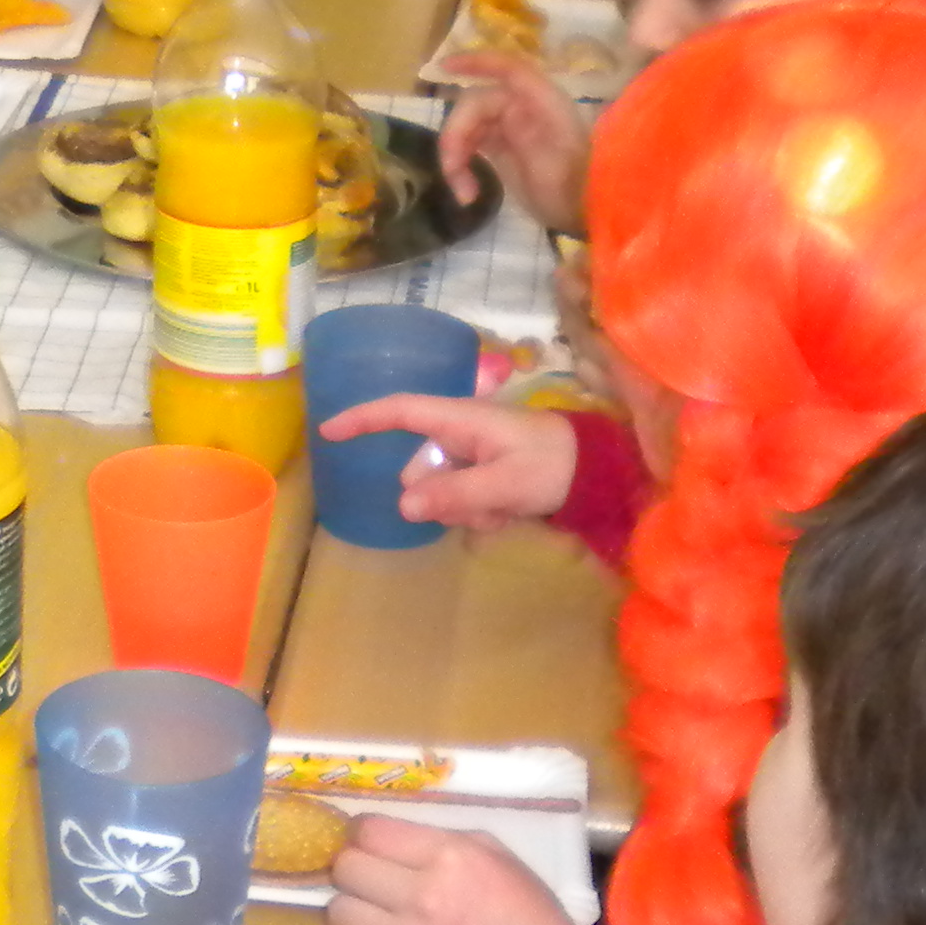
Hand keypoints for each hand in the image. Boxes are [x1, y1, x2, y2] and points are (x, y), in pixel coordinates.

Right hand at [315, 394, 577, 533]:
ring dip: (462, 508)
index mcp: (459, 419)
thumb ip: (454, 493)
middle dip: (440, 497)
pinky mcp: (484, 471)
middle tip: (481, 511)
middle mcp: (458, 432)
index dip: (362, 419)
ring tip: (502, 511)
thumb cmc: (552, 465)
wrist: (597, 471)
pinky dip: (477, 511)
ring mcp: (471, 453)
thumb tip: (403, 504)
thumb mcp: (505, 483)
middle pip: (420, 468)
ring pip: (440, 489)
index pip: (399, 411)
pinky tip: (506, 513)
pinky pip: (461, 498)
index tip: (328, 431)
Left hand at [325, 819, 598, 924]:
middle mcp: (423, 897)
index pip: (368, 831)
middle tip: (370, 879)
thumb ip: (438, 841)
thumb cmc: (527, 913)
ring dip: (353, 911)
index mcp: (449, 858)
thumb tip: (383, 838)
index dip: (364, 834)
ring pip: (338, 912)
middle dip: (355, 869)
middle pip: (345, 868)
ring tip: (375, 916)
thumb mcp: (495, 856)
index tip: (371, 842)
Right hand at [433, 53, 588, 227]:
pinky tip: (467, 193)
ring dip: (456, 155)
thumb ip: (526, 137)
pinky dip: (462, 167)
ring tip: (462, 191)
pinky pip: (471, 147)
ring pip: (468, 127)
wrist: (585, 213)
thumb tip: (498, 118)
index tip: (443, 67)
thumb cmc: (576, 187)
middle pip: (476, 104)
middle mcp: (524, 109)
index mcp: (541, 101)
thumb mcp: (553, 163)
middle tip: (451, 169)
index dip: (475, 62)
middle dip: (456, 134)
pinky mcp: (502, 151)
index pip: (507, 69)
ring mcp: (512, 129)